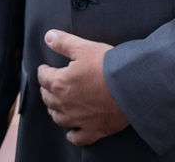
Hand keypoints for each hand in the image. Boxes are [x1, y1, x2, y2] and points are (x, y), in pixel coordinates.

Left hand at [37, 30, 128, 145]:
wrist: (131, 86)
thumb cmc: (109, 66)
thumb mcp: (85, 48)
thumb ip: (64, 42)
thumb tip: (48, 36)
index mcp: (60, 83)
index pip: (43, 77)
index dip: (43, 71)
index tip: (44, 68)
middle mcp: (65, 104)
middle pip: (48, 99)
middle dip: (46, 90)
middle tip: (49, 85)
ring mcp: (78, 119)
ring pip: (58, 118)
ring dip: (55, 111)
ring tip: (56, 105)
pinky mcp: (93, 130)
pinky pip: (77, 137)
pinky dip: (72, 135)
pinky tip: (71, 132)